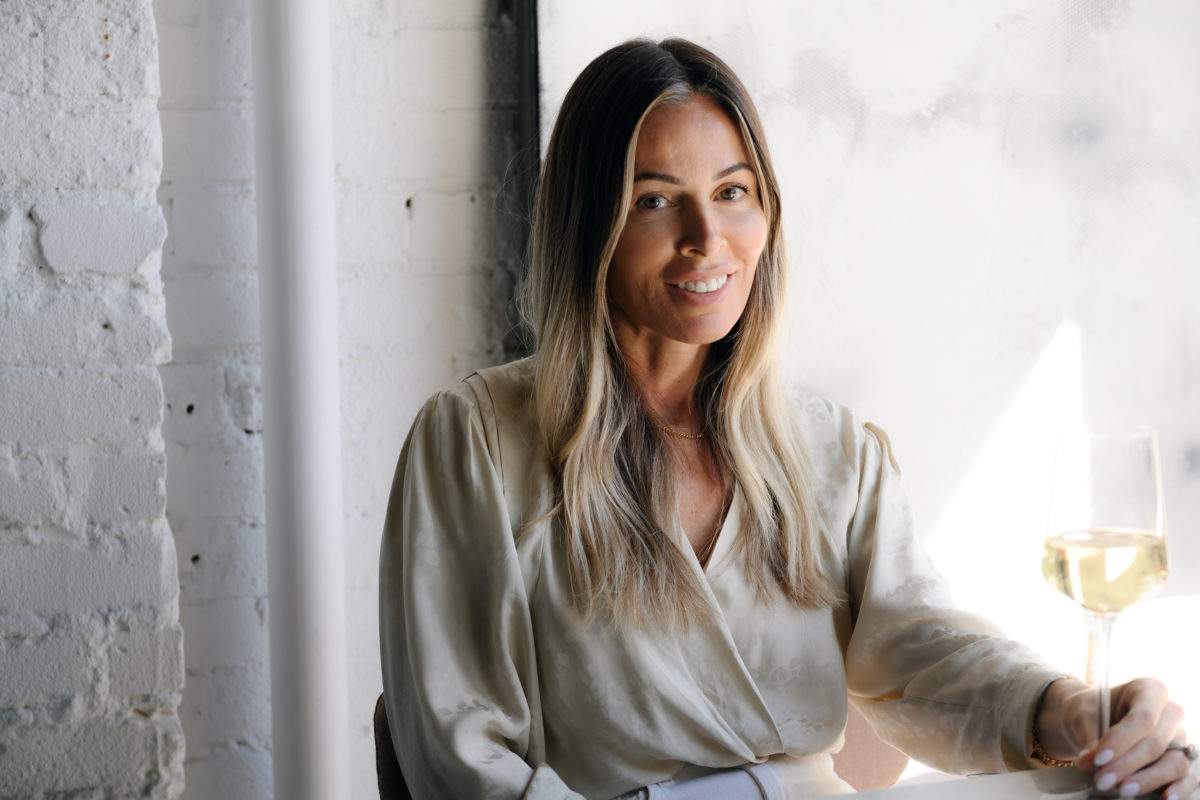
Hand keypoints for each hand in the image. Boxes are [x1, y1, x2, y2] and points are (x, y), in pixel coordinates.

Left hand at [1037, 676, 1195, 798]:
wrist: (1094, 720)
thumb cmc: (1091, 712)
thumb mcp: (1083, 716)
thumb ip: (1089, 736)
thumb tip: (1092, 762)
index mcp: (1149, 690)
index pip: (1143, 717)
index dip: (1122, 740)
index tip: (1098, 759)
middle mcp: (1171, 713)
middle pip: (1156, 742)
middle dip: (1127, 765)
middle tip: (1102, 780)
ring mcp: (1180, 738)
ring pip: (1175, 763)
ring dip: (1148, 780)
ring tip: (1122, 790)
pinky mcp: (1182, 760)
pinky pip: (1189, 778)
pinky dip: (1180, 789)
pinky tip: (1165, 798)